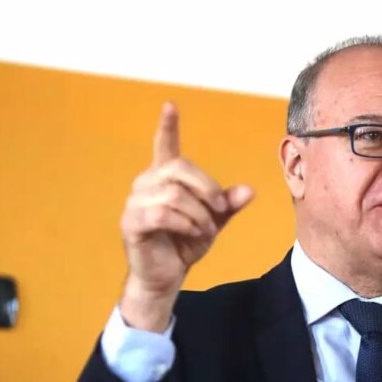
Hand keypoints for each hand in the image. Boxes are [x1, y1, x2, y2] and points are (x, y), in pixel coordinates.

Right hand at [119, 102, 253, 330]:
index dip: (167, 126)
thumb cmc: (184, 244)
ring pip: (174, 194)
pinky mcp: (131, 222)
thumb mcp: (213, 222)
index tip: (171, 105)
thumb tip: (250, 191)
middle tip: (219, 210)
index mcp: (165, 179)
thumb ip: (227, 205)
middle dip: (207, 189)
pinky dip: (185, 224)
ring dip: (198, 214)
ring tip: (205, 230)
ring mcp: (135, 202)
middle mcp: (147, 184)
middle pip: (180, 169)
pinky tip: (193, 234)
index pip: (165, 146)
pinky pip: (162, 214)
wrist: (166, 276)